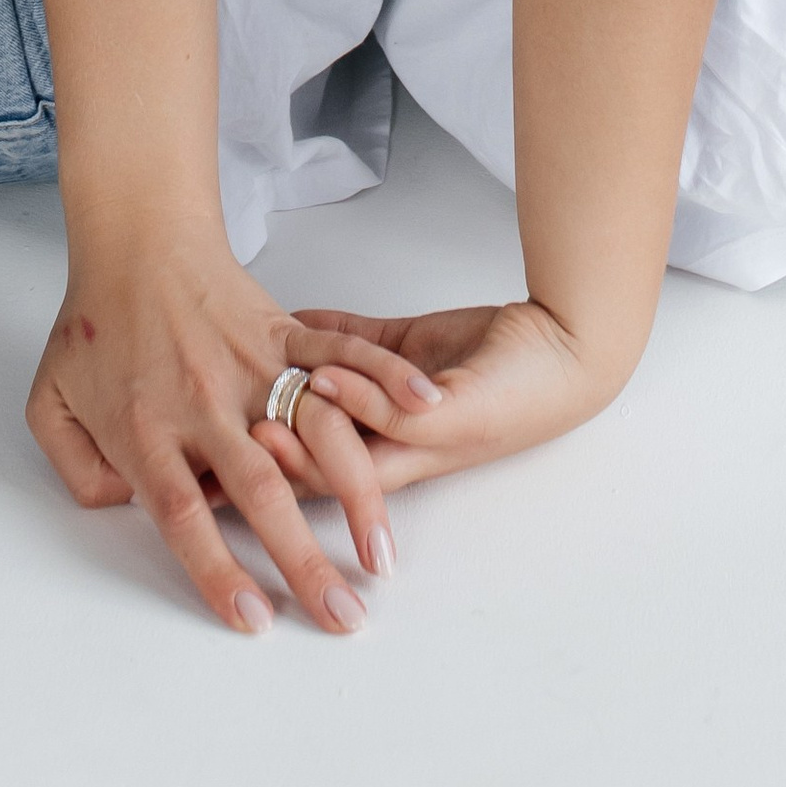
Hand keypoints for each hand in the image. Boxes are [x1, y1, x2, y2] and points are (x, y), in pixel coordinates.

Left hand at [26, 232, 446, 631]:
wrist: (132, 237)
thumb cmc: (93, 323)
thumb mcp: (49, 404)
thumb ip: (78, 470)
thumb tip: (125, 509)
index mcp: (147, 429)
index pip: (184, 515)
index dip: (219, 571)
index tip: (257, 620)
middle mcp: (205, 403)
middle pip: (263, 490)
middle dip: (305, 561)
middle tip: (344, 618)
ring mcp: (250, 365)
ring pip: (314, 430)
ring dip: (357, 493)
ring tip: (384, 553)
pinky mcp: (282, 332)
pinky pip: (340, 354)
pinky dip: (383, 377)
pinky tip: (422, 407)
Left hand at [273, 297, 630, 496]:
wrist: (564, 348)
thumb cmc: (521, 398)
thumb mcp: (454, 418)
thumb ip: (391, 413)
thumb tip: (324, 388)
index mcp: (399, 458)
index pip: (323, 473)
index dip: (279, 464)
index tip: (238, 447)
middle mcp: (387, 428)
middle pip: (312, 432)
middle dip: (269, 426)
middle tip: (221, 408)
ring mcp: (392, 386)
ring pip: (326, 382)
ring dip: (288, 373)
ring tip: (242, 358)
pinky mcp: (406, 345)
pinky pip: (352, 338)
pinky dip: (319, 330)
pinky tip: (287, 313)